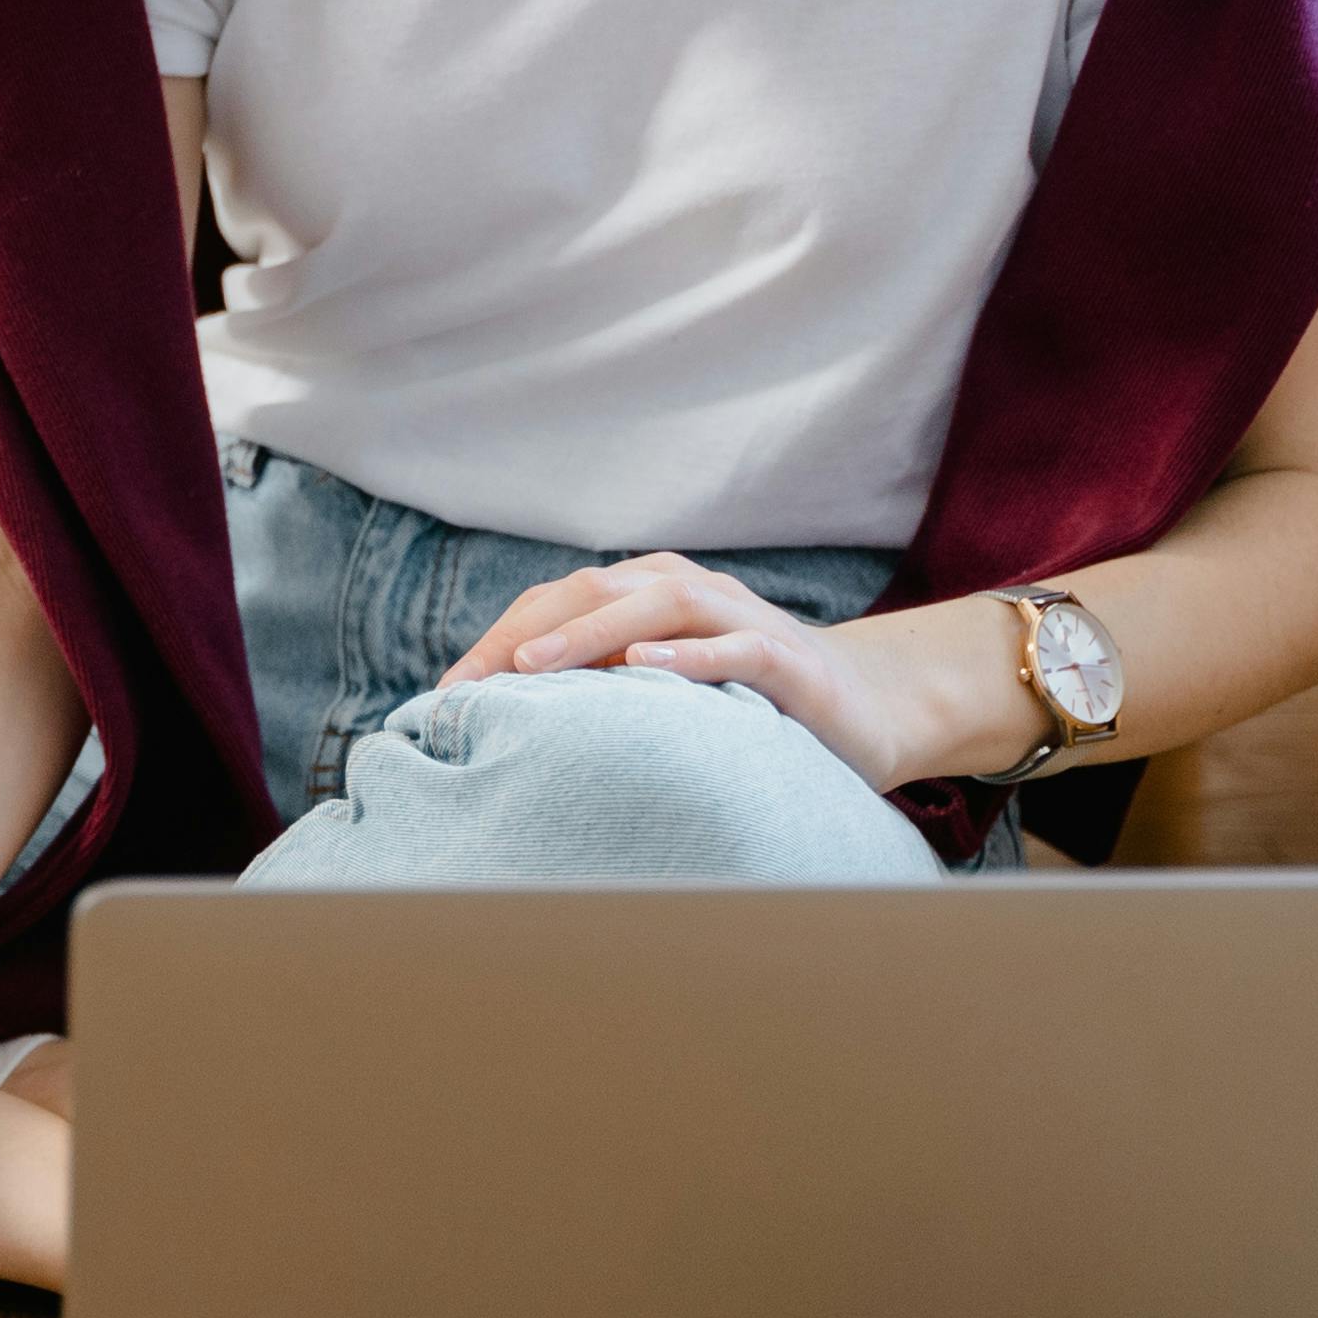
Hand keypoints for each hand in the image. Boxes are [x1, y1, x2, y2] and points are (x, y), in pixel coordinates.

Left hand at [434, 551, 996, 793]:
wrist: (872, 707)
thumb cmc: (752, 703)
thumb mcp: (669, 690)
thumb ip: (606, 689)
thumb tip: (510, 726)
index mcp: (650, 593)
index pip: (558, 603)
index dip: (497, 640)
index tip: (444, 694)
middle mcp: (689, 592)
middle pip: (592, 591)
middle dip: (522, 636)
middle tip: (465, 686)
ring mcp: (741, 618)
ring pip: (656, 606)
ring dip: (590, 632)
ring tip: (532, 668)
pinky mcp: (789, 659)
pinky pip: (734, 648)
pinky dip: (689, 656)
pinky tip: (644, 670)